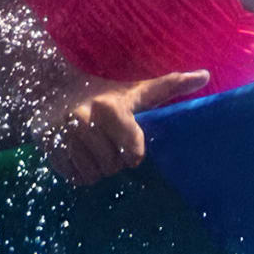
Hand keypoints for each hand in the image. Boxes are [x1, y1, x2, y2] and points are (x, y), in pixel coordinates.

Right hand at [43, 70, 210, 183]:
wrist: (52, 86)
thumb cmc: (103, 92)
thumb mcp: (136, 89)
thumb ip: (170, 86)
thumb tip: (205, 75)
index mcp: (110, 107)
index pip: (132, 152)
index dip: (133, 152)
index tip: (129, 144)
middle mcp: (84, 120)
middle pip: (112, 166)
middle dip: (114, 161)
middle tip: (109, 145)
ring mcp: (63, 135)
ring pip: (93, 175)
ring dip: (97, 169)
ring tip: (94, 151)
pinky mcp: (49, 148)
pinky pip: (73, 177)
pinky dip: (80, 173)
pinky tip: (80, 156)